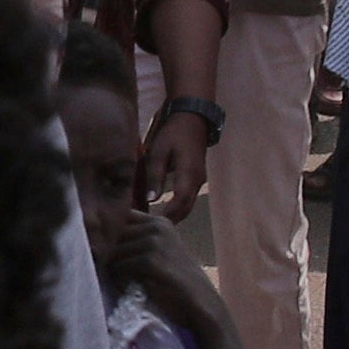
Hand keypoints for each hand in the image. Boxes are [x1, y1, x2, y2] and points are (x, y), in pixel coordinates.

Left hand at [134, 105, 214, 221]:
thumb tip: (150, 200)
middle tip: (151, 231)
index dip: (166, 217)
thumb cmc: (173, 132)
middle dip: (170, 221)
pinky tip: (161, 210)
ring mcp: (198, 180)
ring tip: (154, 223)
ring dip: (173, 215)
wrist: (192, 117)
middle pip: (185, 209)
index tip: (151, 226)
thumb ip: (155, 176)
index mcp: (189, 175)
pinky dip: (175, 206)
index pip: (179, 204)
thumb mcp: (158, 151)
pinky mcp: (195, 178)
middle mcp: (197, 181)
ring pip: (186, 205)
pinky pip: (186, 198)